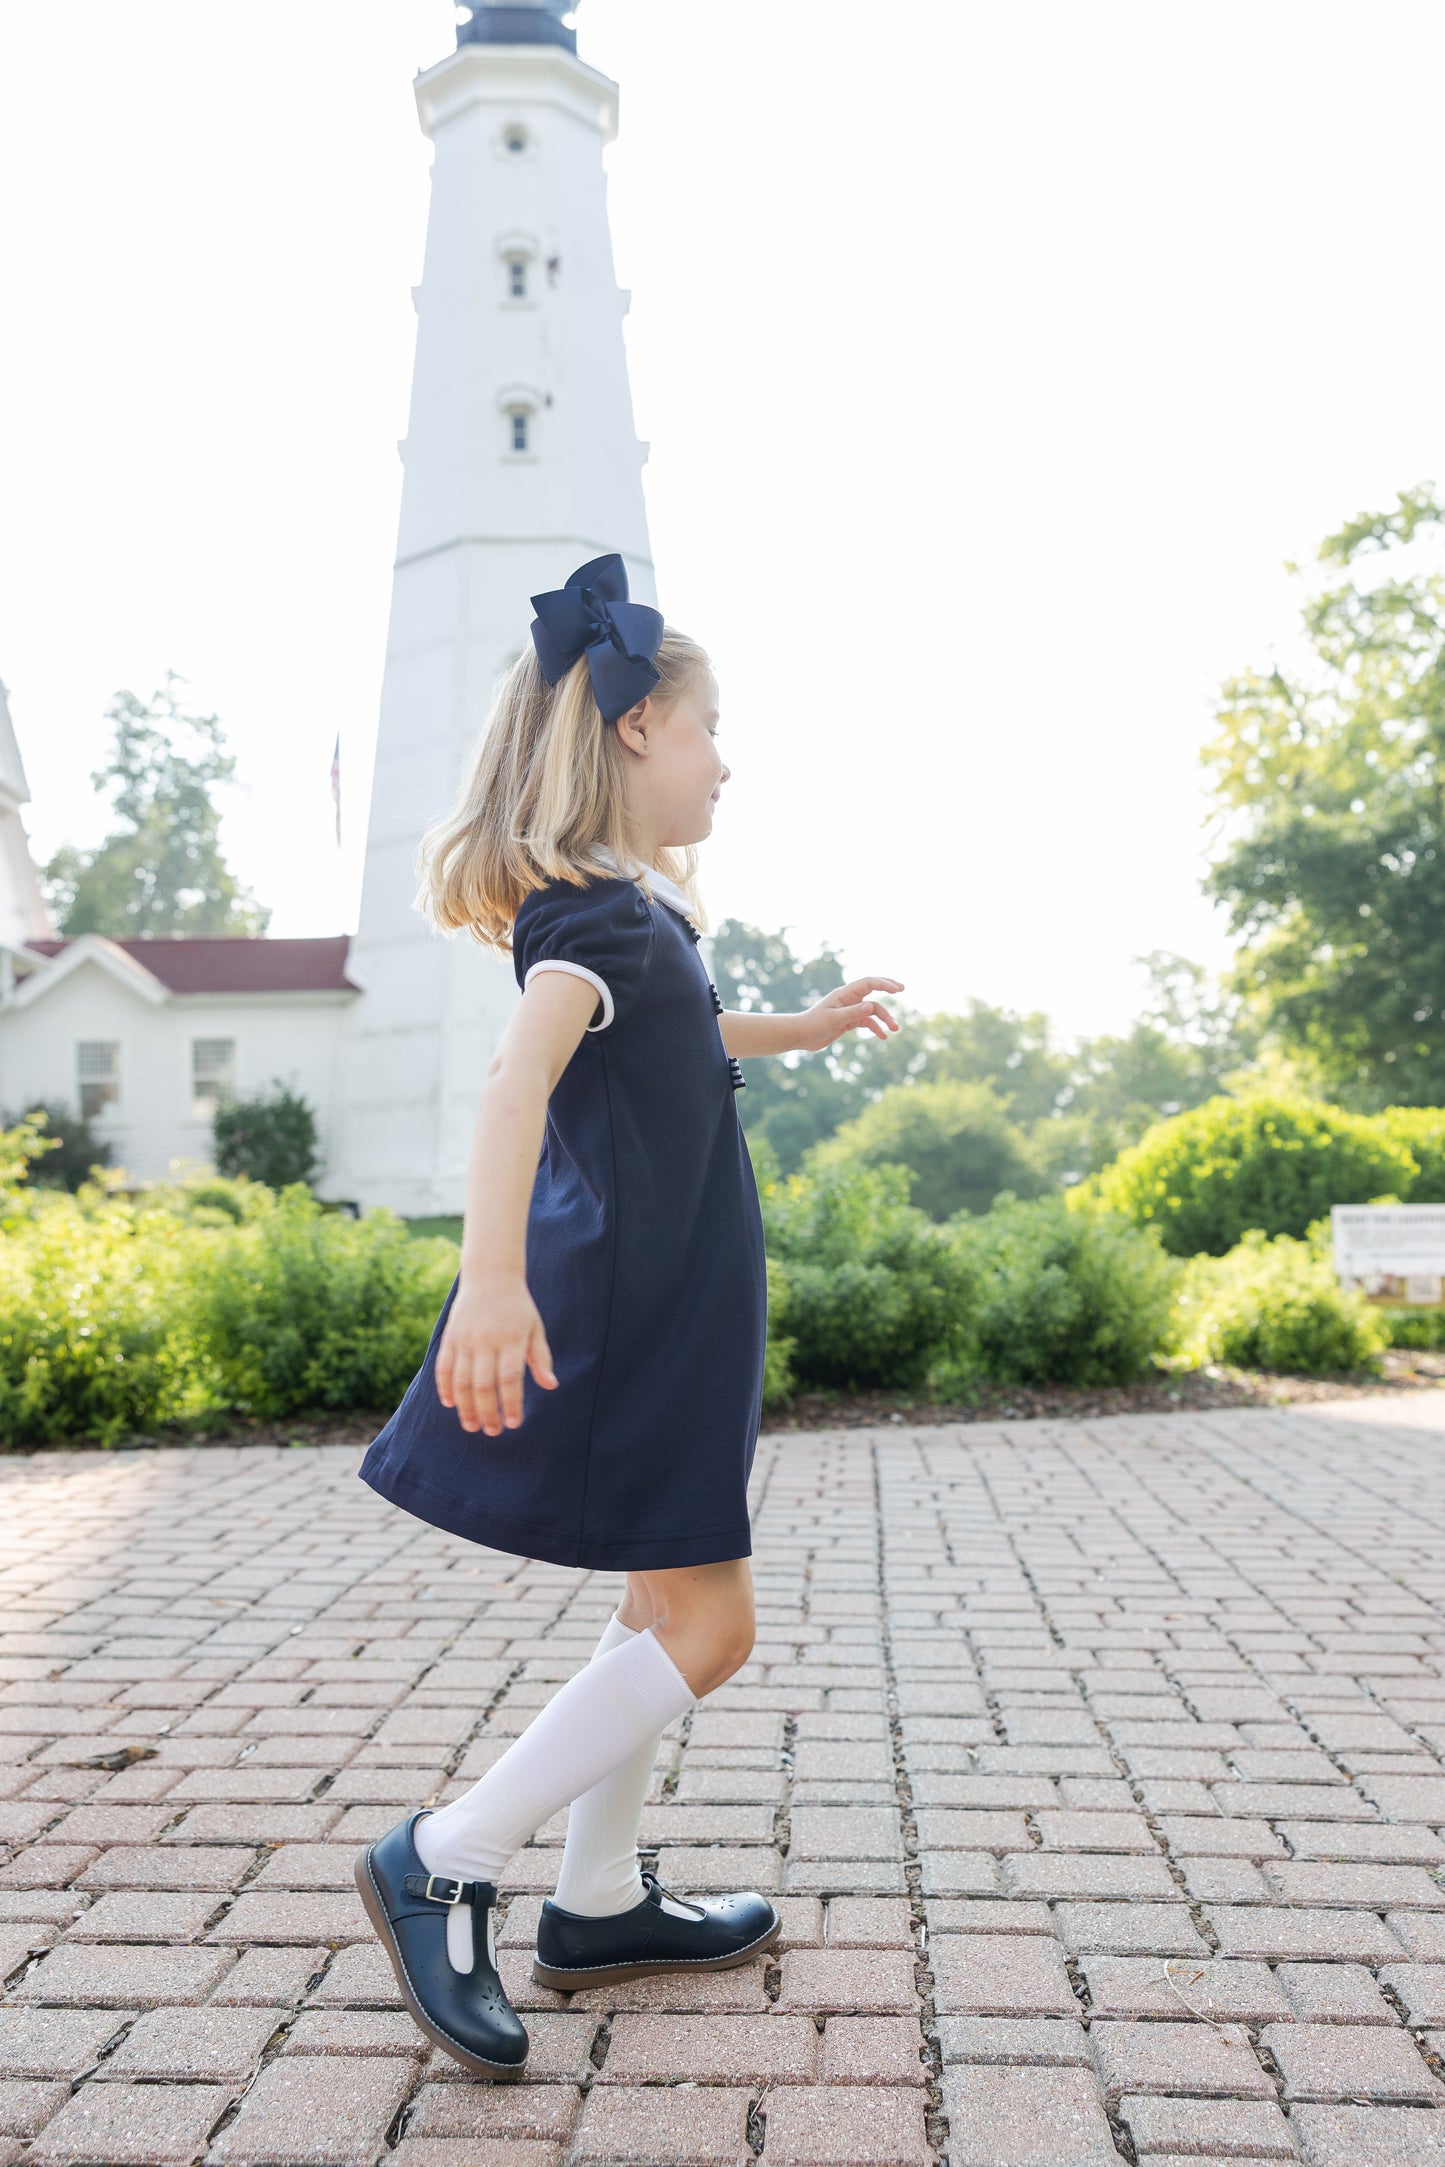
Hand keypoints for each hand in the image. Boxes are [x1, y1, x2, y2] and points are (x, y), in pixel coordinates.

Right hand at [436, 1273, 557, 1435]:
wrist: (490, 1275)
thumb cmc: (518, 1307)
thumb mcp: (535, 1328)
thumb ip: (541, 1358)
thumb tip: (551, 1386)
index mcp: (511, 1339)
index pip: (510, 1379)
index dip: (511, 1404)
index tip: (514, 1423)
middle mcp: (486, 1340)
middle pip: (483, 1385)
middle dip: (487, 1413)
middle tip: (492, 1431)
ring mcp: (465, 1339)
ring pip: (461, 1381)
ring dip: (465, 1407)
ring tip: (472, 1426)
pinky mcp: (450, 1337)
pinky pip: (443, 1367)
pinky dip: (445, 1387)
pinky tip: (450, 1404)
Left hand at [795, 976, 903, 1051]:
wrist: (800, 1036)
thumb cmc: (814, 1025)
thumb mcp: (834, 1019)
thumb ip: (853, 1013)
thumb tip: (871, 1006)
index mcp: (844, 994)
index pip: (868, 983)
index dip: (884, 983)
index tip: (897, 989)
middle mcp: (849, 999)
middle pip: (872, 990)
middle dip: (887, 987)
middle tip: (902, 988)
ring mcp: (849, 1010)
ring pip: (872, 1010)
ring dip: (884, 1018)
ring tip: (894, 1029)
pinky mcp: (848, 1021)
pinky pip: (866, 1022)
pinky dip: (876, 1028)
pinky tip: (883, 1036)